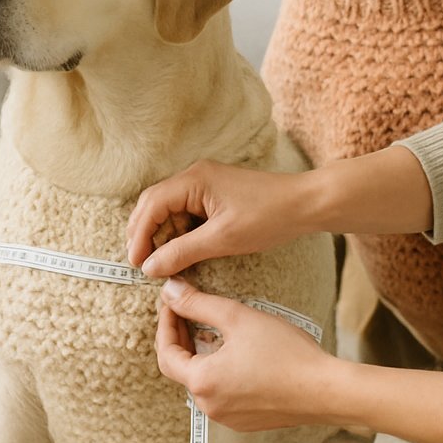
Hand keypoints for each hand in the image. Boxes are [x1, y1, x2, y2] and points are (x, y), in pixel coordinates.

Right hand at [128, 160, 309, 277]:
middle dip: (144, 232)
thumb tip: (151, 267)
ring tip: (159, 261)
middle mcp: (195, 176)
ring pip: (169, 208)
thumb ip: (182, 252)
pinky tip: (181, 251)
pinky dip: (179, 231)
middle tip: (140, 262)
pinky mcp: (216, 194)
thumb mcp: (222, 239)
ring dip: (162, 233)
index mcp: (194, 180)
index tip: (136, 263)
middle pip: (154, 203)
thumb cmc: (269, 217)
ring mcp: (205, 183)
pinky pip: (186, 211)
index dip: (139, 235)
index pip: (152, 206)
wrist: (306, 204)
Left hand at [155, 277, 336, 431]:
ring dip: (201, 356)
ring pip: (202, 382)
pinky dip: (219, 372)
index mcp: (202, 382)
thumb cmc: (286, 353)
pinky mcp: (246, 421)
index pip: (166, 353)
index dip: (166, 324)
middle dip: (181, 338)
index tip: (173, 303)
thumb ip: (198, 303)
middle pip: (181, 369)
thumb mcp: (237, 318)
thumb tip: (169, 290)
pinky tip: (235, 354)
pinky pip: (222, 394)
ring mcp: (228, 418)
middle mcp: (209, 406)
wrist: (326, 390)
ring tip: (212, 330)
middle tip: (188, 311)